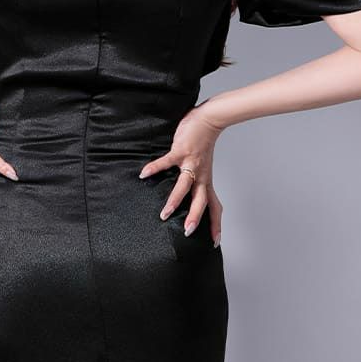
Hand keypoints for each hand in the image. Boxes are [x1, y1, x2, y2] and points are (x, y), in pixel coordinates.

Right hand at [138, 103, 224, 244]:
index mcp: (206, 181)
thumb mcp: (203, 166)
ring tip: (164, 213)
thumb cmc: (204, 142)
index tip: (215, 242)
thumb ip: (196, 178)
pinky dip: (155, 168)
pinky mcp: (181, 151)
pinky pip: (166, 162)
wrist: (210, 120)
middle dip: (195, 217)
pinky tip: (144, 174)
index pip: (215, 207)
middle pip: (201, 201)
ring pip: (185, 186)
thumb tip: (186, 188)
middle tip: (187, 232)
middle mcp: (201, 175)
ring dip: (175, 200)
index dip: (215, 224)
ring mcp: (191, 164)